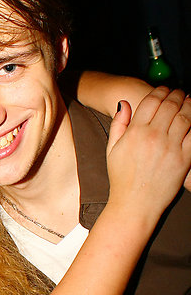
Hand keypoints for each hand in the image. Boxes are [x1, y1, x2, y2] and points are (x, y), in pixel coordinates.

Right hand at [106, 87, 190, 220]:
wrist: (134, 205)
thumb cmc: (121, 179)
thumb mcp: (111, 149)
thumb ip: (118, 124)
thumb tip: (123, 103)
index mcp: (135, 132)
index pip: (151, 101)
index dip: (160, 90)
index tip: (164, 89)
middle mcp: (153, 137)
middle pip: (170, 105)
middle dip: (177, 94)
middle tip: (179, 93)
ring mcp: (170, 148)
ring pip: (185, 116)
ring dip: (189, 104)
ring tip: (189, 101)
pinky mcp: (184, 159)